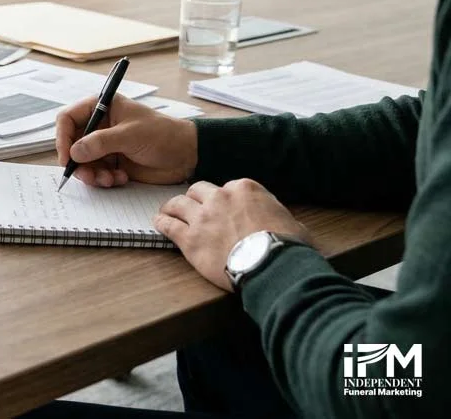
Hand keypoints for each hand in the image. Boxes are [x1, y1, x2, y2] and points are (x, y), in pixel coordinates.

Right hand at [55, 93, 197, 186]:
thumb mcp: (130, 135)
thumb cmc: (163, 134)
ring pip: (82, 162)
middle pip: (71, 144)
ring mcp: (105, 145)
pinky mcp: (112, 162)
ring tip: (109, 180)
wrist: (186, 155)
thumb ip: (100, 142)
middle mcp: (99, 126)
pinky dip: (104, 179)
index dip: (62, 137)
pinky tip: (120, 178)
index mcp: (102, 108)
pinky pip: (95, 173)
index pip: (68, 119)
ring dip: (92, 174)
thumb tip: (74, 152)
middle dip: (78, 162)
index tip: (67, 157)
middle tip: (88, 175)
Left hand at [154, 179, 311, 290]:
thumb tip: (283, 224)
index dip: (223, 199)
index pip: (226, 188)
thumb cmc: (286, 246)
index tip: (220, 207)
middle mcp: (220, 197)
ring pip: (178, 203)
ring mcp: (202, 217)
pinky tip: (159, 223)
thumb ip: (277, 216)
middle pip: (198, 190)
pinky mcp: (190, 238)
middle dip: (195, 198)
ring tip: (167, 211)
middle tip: (192, 206)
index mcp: (244, 189)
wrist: (273, 264)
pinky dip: (162, 223)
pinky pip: (168, 225)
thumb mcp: (291, 222)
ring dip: (172, 207)